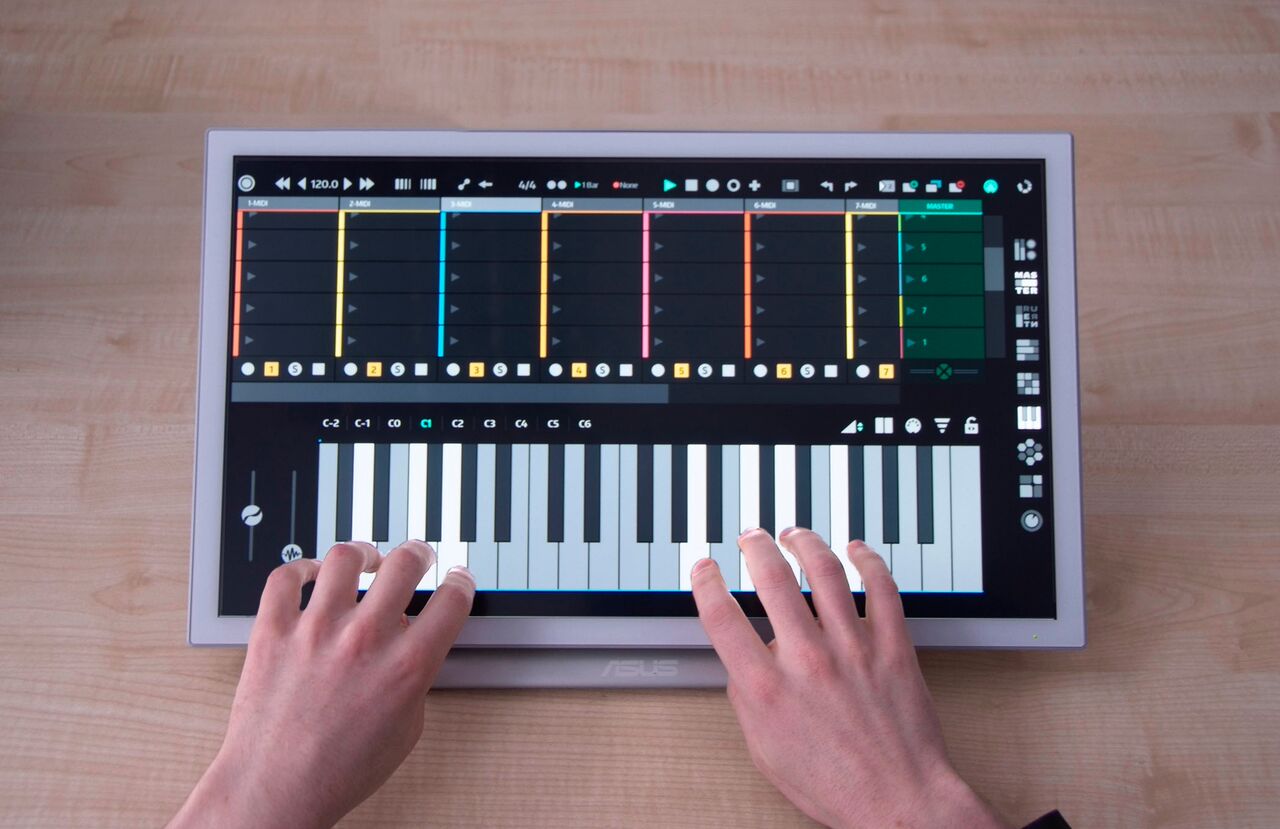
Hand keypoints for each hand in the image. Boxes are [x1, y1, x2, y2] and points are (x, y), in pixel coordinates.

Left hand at [169, 540, 474, 828]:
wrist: (275, 790)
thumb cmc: (337, 773)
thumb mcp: (405, 730)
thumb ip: (414, 681)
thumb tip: (412, 651)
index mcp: (406, 666)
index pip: (452, 600)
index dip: (462, 583)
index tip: (457, 580)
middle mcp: (364, 640)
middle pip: (405, 563)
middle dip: (419, 554)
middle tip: (417, 556)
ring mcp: (316, 630)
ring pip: (346, 558)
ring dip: (364, 552)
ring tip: (365, 557)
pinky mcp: (273, 631)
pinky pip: (286, 577)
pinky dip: (302, 567)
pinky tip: (312, 574)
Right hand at [691, 528, 1008, 828]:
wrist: (900, 802)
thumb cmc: (836, 787)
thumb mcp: (766, 753)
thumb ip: (748, 703)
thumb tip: (742, 666)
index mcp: (768, 689)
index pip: (722, 616)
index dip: (705, 583)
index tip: (704, 569)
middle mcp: (807, 660)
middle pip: (771, 578)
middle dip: (753, 547)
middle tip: (750, 538)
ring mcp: (853, 649)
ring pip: (825, 571)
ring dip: (805, 543)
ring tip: (795, 534)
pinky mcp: (893, 647)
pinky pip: (882, 588)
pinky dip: (869, 561)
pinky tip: (857, 550)